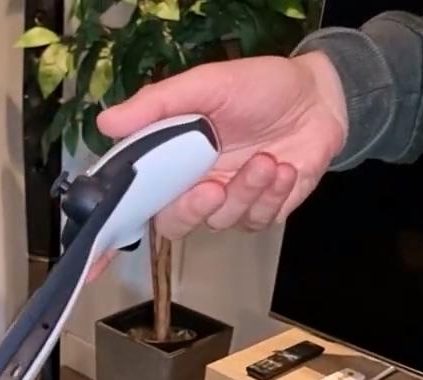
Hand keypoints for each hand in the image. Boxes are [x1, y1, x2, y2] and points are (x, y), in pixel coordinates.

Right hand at [97, 52, 348, 239]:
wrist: (319, 96)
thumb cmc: (258, 87)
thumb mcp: (205, 85)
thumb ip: (157, 105)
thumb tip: (106, 123)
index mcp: (171, 159)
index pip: (133, 199)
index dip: (114, 230)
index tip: (102, 251)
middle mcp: (194, 185)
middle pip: (173, 222)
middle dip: (193, 210)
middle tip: (213, 188)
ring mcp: (229, 200)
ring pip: (221, 221)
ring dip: (246, 192)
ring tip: (267, 160)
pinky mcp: (262, 210)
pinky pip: (257, 220)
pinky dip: (271, 195)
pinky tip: (283, 168)